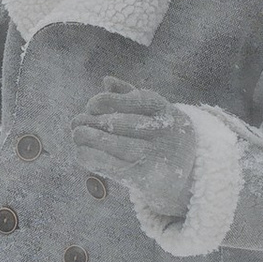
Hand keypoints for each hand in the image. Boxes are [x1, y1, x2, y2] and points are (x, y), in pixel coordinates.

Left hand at [71, 78, 197, 224]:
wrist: (186, 180)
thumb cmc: (162, 141)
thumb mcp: (155, 116)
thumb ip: (132, 97)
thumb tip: (107, 81)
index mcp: (169, 113)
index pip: (138, 100)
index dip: (111, 100)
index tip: (91, 105)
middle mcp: (167, 135)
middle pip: (125, 123)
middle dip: (95, 121)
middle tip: (76, 122)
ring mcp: (158, 157)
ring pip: (118, 145)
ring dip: (91, 139)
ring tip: (76, 135)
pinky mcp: (147, 178)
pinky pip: (115, 167)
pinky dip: (94, 159)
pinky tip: (81, 154)